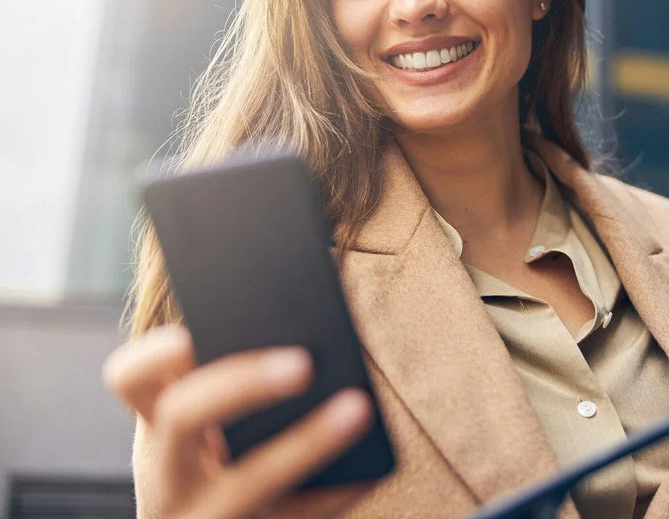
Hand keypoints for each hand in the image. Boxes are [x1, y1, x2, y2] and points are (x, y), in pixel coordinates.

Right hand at [103, 324, 373, 518]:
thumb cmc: (220, 474)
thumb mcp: (205, 440)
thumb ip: (231, 390)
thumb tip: (306, 338)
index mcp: (155, 432)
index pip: (128, 379)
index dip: (152, 354)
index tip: (190, 334)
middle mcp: (168, 478)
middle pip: (184, 416)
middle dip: (242, 384)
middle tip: (303, 361)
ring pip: (249, 482)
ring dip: (308, 442)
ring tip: (360, 404)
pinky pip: (298, 518)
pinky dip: (340, 490)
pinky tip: (375, 467)